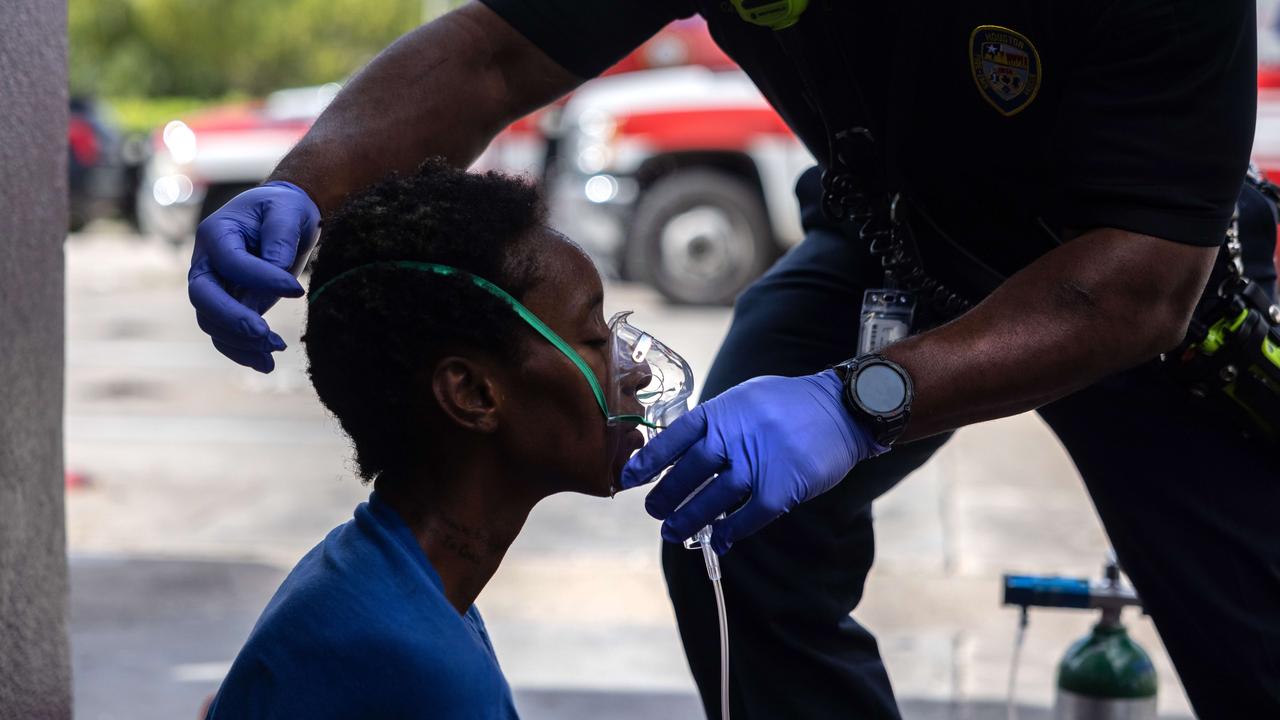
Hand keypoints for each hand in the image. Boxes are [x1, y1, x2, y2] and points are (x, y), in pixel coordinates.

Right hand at [187, 181, 318, 371]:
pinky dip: (242, 352)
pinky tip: (266, 364)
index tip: (297, 290)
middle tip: (265, 334)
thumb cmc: (283, 209)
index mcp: (215, 234)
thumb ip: (279, 241)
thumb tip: (276, 280)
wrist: (282, 216)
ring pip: (212, 323)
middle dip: (233, 320)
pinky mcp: (230, 305)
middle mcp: (207, 263)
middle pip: (204, 298)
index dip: (262, 278)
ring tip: (275, 348)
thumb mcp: (286, 213)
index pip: (231, 262)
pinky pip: (225, 334)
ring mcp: (215, 287)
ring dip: (240, 342)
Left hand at [620, 370, 885, 554]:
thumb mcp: (744, 397)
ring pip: (711, 501)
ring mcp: (756, 464)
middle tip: (653, 511)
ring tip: (673, 532)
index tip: (629, 479)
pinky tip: (718, 541)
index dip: (647, 461)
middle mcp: (733, 437)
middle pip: (687, 474)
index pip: (673, 438)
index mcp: (720, 412)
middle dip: (665, 497)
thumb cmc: (789, 403)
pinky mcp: (780, 489)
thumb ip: (715, 422)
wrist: (841, 410)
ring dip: (689, 520)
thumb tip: (681, 448)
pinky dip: (730, 533)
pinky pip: (747, 518)